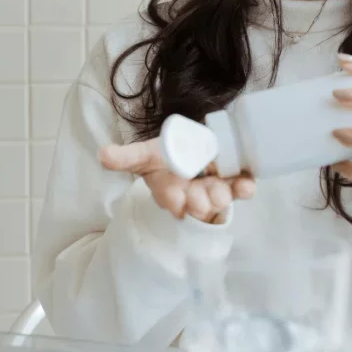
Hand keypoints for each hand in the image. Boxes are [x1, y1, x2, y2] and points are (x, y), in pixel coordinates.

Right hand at [99, 138, 255, 222]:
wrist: (192, 149)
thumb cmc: (165, 157)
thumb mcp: (144, 155)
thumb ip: (126, 157)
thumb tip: (102, 154)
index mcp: (169, 189)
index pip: (169, 197)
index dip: (172, 199)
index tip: (176, 202)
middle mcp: (192, 194)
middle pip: (197, 202)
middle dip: (200, 203)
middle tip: (202, 203)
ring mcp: (215, 189)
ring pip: (220, 197)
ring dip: (224, 197)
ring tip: (226, 194)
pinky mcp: (234, 181)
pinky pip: (241, 187)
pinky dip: (246, 186)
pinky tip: (249, 184)